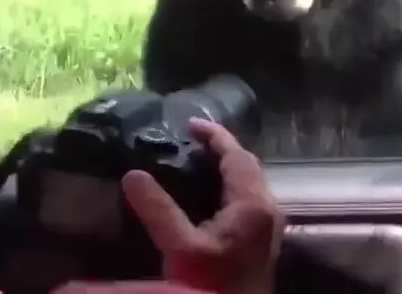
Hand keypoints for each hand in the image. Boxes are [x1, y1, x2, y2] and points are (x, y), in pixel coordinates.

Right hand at [121, 118, 283, 293]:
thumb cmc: (213, 286)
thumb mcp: (181, 248)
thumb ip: (158, 209)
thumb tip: (133, 175)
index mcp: (253, 203)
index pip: (237, 155)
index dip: (215, 136)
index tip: (191, 123)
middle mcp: (267, 208)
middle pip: (247, 166)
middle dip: (222, 149)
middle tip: (191, 142)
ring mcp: (268, 226)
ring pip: (250, 183)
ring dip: (227, 168)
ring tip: (196, 164)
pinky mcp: (261, 242)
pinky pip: (248, 200)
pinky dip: (229, 187)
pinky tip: (208, 198)